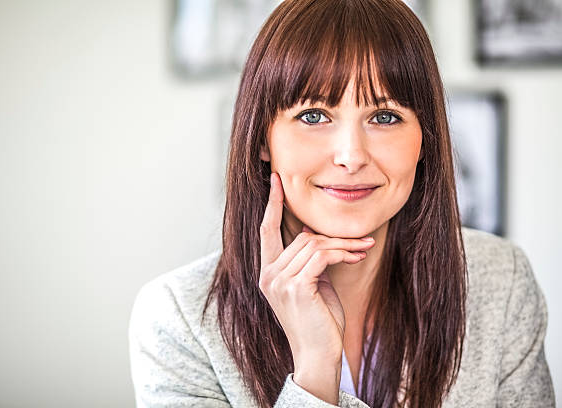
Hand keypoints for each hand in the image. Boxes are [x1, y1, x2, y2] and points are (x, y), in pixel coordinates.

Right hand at [258, 172, 374, 402]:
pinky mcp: (296, 286)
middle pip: (302, 236)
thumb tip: (310, 231)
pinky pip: (323, 256)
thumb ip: (308, 259)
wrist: (319, 355)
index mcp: (267, 272)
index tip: (276, 180)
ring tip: (364, 250)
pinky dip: (343, 253)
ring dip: (344, 245)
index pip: (266, 229)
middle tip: (361, 242)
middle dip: (335, 237)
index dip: (271, 203)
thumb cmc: (319, 321)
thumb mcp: (312, 284)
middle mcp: (268, 275)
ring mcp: (279, 281)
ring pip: (315, 244)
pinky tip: (357, 257)